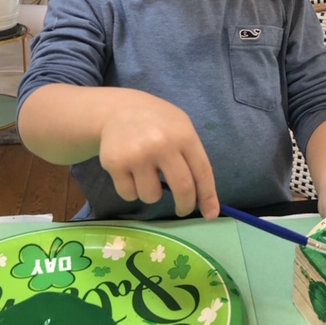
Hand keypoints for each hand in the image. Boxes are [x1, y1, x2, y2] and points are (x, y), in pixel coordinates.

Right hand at [98, 93, 219, 218]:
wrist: (118, 110)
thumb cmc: (157, 123)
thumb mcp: (181, 128)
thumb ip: (192, 158)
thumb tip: (204, 199)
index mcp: (184, 135)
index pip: (202, 172)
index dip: (208, 196)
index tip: (210, 214)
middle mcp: (162, 144)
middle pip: (182, 188)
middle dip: (185, 205)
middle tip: (182, 209)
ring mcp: (137, 154)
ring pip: (151, 196)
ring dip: (152, 194)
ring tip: (146, 175)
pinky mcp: (115, 163)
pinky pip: (129, 194)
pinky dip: (131, 190)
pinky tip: (129, 172)